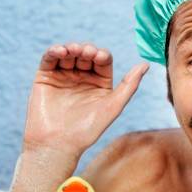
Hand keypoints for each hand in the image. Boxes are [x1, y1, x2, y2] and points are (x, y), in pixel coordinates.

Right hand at [23, 42, 148, 155]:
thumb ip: (130, 85)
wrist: (58, 143)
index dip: (101, 55)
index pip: (103, 61)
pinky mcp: (45, 77)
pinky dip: (54, 51)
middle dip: (86, 50)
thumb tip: (146, 64)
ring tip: (73, 50)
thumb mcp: (113, 106)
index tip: (100, 56)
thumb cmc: (88, 129)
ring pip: (69, 54)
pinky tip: (61, 51)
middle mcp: (82, 78)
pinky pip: (50, 59)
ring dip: (71, 48)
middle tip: (86, 53)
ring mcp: (64, 76)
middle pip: (85, 54)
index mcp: (100, 83)